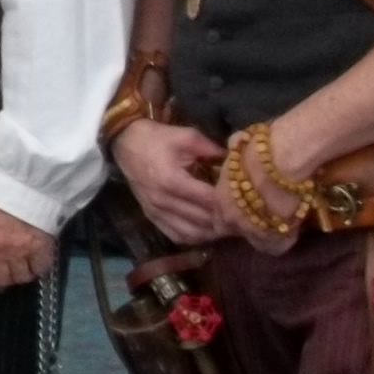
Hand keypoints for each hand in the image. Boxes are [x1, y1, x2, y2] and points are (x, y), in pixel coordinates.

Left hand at [0, 198, 56, 291]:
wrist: (26, 184)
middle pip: (1, 280)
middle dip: (6, 281)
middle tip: (11, 276)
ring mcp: (19, 252)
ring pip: (22, 277)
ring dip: (24, 273)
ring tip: (26, 264)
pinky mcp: (40, 249)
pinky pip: (40, 269)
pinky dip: (40, 267)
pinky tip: (39, 259)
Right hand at [113, 119, 239, 248]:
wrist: (124, 143)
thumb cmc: (156, 138)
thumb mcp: (186, 135)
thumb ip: (212, 149)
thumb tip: (237, 162)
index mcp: (172, 180)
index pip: (209, 200)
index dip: (230, 205)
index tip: (249, 204)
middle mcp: (163, 201)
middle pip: (203, 221)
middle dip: (226, 222)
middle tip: (246, 219)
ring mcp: (155, 211)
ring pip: (191, 233)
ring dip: (212, 233)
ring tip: (230, 228)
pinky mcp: (151, 216)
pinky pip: (176, 235)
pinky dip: (194, 237)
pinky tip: (207, 231)